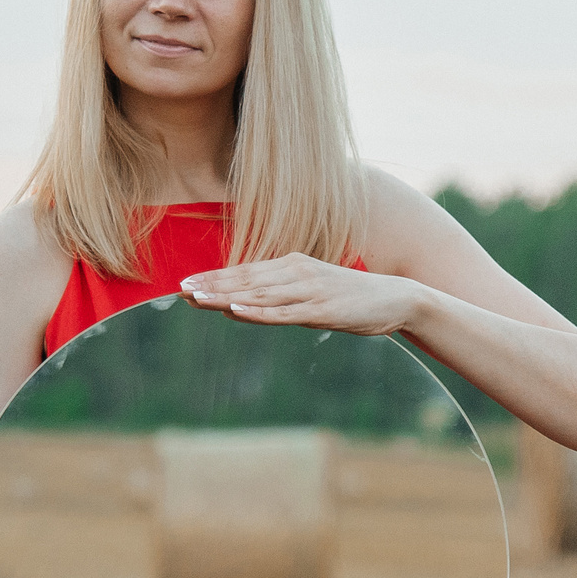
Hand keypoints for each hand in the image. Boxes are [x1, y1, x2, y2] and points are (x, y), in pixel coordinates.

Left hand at [178, 254, 427, 335]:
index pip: (245, 272)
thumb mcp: (309, 293)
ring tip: (197, 297)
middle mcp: (296, 272)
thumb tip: (238, 306)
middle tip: (179, 289)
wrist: (396, 299)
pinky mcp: (321, 309)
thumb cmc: (350, 297)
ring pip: (258, 294)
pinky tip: (234, 310)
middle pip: (245, 280)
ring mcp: (308, 290)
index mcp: (292, 265)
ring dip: (225, 296)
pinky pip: (282, 312)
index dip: (214, 277)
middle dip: (211, 285)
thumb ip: (276, 298)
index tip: (184, 283)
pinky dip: (257, 312)